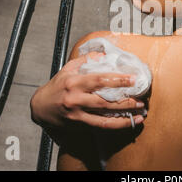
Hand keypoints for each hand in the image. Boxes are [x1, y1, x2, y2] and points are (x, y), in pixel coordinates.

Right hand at [30, 51, 144, 131]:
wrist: (40, 108)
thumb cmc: (57, 86)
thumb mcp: (68, 69)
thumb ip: (86, 60)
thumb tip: (104, 54)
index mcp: (74, 82)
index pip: (99, 80)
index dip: (118, 80)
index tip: (133, 79)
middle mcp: (76, 99)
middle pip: (105, 102)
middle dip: (126, 101)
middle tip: (142, 99)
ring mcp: (77, 114)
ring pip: (105, 118)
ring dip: (125, 117)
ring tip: (141, 114)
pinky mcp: (78, 125)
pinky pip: (100, 126)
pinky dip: (117, 125)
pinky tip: (129, 122)